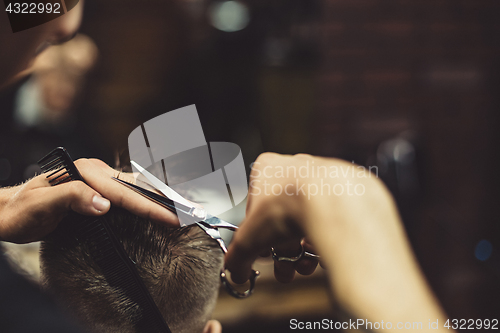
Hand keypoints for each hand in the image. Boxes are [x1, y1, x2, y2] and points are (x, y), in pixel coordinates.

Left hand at [0, 158, 177, 243]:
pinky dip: (150, 196)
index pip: (125, 193)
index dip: (151, 208)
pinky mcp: (100, 185)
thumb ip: (71, 199)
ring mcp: (99, 176)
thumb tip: (105, 204)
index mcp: (85, 172)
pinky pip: (131, 189)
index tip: (173, 219)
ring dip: (163, 196)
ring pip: (139, 185)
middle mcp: (96, 170)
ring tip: (186, 205)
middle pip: (139, 185)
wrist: (8, 210)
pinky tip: (162, 201)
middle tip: (193, 211)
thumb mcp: (40, 207)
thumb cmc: (22, 212)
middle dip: (168, 199)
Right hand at [226, 153, 448, 328]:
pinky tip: (324, 256)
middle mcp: (295, 167)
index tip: (262, 254)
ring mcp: (321, 176)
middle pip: (283, 216)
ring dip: (305, 249)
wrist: (331, 200)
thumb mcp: (249, 238)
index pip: (255, 206)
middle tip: (285, 269)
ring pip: (308, 218)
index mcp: (266, 168)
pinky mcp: (345, 188)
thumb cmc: (287, 205)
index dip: (257, 235)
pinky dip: (327, 237)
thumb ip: (238, 256)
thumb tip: (235, 271)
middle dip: (283, 249)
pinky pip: (332, 217)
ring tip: (306, 268)